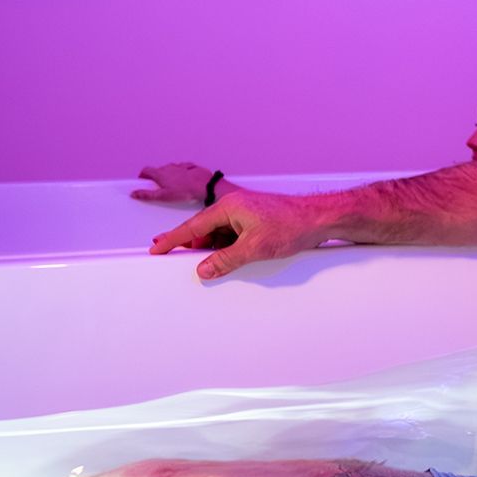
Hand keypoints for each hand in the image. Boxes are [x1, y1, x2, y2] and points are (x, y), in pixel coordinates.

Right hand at [131, 161, 217, 203]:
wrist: (205, 186)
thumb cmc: (185, 191)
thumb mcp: (163, 196)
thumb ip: (147, 195)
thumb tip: (134, 194)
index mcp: (161, 173)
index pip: (146, 170)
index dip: (143, 175)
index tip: (143, 181)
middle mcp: (169, 167)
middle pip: (158, 169)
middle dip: (156, 177)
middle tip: (158, 187)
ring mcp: (181, 166)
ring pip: (171, 168)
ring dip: (169, 174)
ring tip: (172, 185)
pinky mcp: (191, 167)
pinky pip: (183, 168)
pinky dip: (181, 173)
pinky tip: (184, 181)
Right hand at [149, 188, 328, 280]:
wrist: (319, 218)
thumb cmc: (291, 224)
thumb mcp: (254, 248)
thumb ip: (226, 260)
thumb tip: (204, 269)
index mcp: (229, 207)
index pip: (193, 226)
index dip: (173, 239)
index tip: (157, 248)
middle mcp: (235, 207)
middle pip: (204, 229)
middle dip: (190, 246)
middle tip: (172, 258)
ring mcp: (246, 214)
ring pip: (219, 234)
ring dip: (211, 249)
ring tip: (202, 265)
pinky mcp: (256, 222)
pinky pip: (233, 235)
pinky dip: (226, 248)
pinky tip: (226, 260)